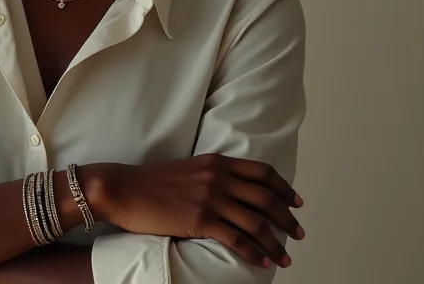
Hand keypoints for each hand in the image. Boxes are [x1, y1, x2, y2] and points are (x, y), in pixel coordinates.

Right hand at [94, 154, 304, 268]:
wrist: (125, 188)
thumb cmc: (152, 181)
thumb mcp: (188, 168)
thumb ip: (212, 175)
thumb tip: (233, 191)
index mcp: (216, 162)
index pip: (262, 172)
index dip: (284, 188)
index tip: (296, 202)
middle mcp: (218, 177)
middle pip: (265, 198)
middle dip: (287, 218)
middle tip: (298, 233)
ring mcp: (210, 199)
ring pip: (256, 222)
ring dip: (276, 242)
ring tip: (285, 256)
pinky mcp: (200, 220)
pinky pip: (237, 239)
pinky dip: (254, 252)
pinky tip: (262, 261)